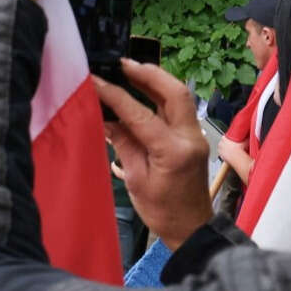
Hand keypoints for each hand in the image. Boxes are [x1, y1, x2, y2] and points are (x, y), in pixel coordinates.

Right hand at [98, 59, 212, 250]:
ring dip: (155, 79)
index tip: (94, 81)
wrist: (192, 228)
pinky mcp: (192, 137)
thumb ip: (123, 142)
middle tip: (121, 63)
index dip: (115, 95)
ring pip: (180, 95)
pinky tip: (140, 88)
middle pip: (175, 92)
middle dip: (148, 73)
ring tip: (129, 69)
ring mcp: (195, 135)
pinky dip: (159, 93)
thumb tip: (104, 115)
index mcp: (174, 151)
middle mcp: (190, 137)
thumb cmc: (162, 211)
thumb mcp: (136, 179)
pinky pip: (177, 107)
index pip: (141, 114)